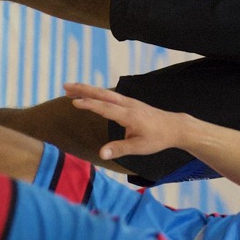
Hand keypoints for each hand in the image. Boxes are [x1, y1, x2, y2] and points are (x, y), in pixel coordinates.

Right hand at [65, 82, 191, 160]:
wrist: (175, 127)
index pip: (106, 108)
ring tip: (69, 89)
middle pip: (103, 94)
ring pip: (105, 93)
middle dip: (83, 89)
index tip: (73, 102)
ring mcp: (129, 102)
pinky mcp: (130, 103)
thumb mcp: (140, 147)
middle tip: (65, 86)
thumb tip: (101, 153)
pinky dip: (96, 93)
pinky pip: (110, 95)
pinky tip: (88, 95)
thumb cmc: (158, 138)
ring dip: (87, 90)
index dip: (89, 105)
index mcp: (129, 115)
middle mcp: (128, 105)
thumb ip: (120, 149)